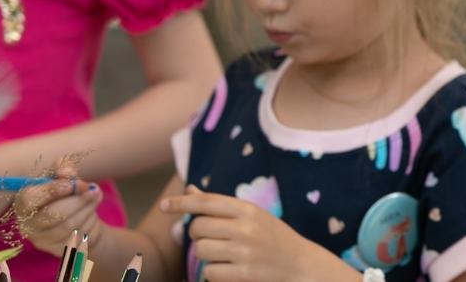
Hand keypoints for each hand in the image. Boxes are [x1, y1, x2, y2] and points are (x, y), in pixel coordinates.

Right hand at [13, 163, 101, 256]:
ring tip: (96, 196)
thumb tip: (67, 173)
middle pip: (52, 214)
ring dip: (87, 208)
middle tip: (92, 190)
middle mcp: (28, 225)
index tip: (73, 183)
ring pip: (68, 225)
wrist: (79, 218)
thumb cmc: (66, 194)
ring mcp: (43, 241)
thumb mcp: (63, 177)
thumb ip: (63, 169)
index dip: (52, 190)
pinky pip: (79, 235)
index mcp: (23, 204)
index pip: (30, 199)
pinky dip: (90, 220)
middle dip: (76, 200)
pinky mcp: (60, 250)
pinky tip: (92, 212)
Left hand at [160, 185, 333, 281]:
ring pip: (200, 251)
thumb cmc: (274, 238)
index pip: (207, 202)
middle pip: (198, 228)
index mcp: (248, 209)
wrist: (302, 265)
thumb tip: (190, 191)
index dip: (182, 204)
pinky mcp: (243, 274)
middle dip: (198, 235)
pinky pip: (209, 273)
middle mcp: (246, 228)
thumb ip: (221, 206)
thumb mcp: (253, 216)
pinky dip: (213, 273)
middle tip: (213, 239)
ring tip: (223, 256)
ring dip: (205, 255)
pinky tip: (228, 270)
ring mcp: (245, 252)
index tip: (163, 206)